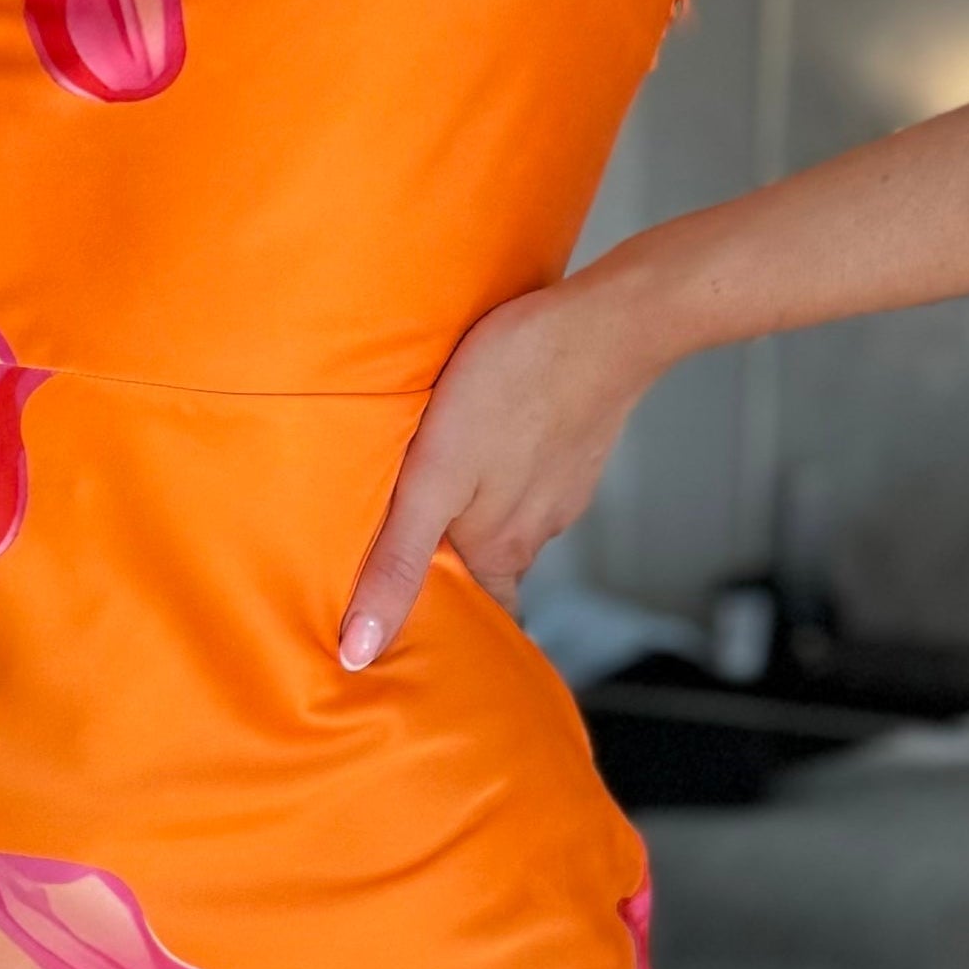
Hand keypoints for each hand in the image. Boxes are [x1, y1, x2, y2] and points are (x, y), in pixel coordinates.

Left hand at [339, 269, 660, 669]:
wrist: (606, 321)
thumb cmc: (514, 386)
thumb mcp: (434, 480)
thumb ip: (398, 563)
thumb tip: (361, 648)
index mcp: (499, 550)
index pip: (479, 616)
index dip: (451, 632)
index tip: (421, 642)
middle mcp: (536, 530)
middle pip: (491, 570)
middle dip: (456, 573)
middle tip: (412, 564)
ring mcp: (561, 488)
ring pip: (511, 520)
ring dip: (479, 518)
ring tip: (438, 498)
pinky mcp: (573, 446)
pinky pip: (531, 475)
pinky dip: (507, 473)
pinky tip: (486, 445)